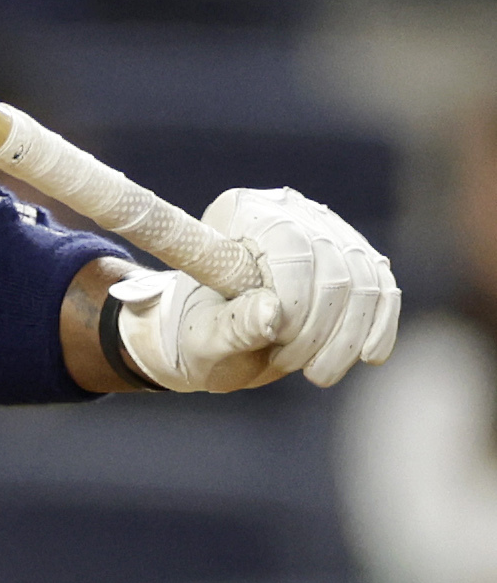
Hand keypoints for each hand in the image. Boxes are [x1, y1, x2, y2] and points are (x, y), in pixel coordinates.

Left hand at [111, 186, 399, 392]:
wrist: (216, 342)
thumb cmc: (198, 336)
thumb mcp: (204, 340)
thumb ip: (234, 327)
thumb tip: (272, 313)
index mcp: (240, 213)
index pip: (288, 243)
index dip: (293, 296)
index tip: (276, 337)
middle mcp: (288, 209)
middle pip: (333, 264)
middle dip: (317, 327)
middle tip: (287, 363)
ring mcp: (328, 231)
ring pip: (365, 280)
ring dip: (346, 336)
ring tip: (316, 373)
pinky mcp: (357, 259)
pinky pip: (383, 289)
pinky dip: (378, 327)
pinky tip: (367, 357)